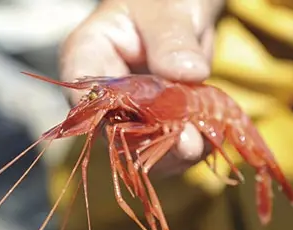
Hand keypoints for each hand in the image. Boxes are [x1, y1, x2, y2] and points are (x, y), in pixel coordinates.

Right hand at [59, 0, 223, 172]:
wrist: (183, 8)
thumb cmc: (164, 0)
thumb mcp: (167, 10)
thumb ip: (171, 38)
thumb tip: (186, 72)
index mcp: (89, 54)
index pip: (84, 96)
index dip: (106, 120)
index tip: (145, 127)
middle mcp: (105, 90)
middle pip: (115, 131)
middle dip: (152, 142)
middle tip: (188, 143)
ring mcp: (131, 109)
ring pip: (143, 146)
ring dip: (174, 151)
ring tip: (202, 140)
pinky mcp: (158, 120)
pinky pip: (169, 144)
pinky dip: (191, 145)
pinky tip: (208, 136)